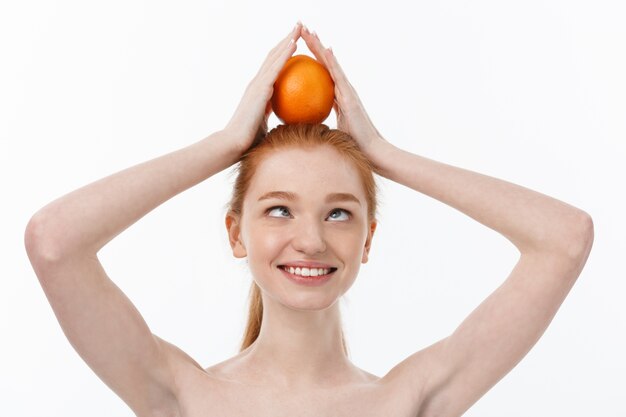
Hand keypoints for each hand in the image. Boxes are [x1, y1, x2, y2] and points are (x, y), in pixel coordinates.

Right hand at [224, 23, 302, 154]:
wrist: (234, 144)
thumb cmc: (250, 142)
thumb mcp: (266, 126)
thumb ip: (276, 119)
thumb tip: (291, 123)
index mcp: (259, 92)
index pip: (273, 68)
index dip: (283, 55)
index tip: (294, 44)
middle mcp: (257, 83)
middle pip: (273, 56)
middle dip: (285, 40)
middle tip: (298, 27)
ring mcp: (257, 84)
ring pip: (274, 56)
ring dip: (287, 40)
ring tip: (298, 27)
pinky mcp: (260, 88)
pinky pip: (276, 67)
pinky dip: (285, 54)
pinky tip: (295, 43)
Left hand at [300, 26, 389, 159]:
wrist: (369, 150)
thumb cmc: (351, 145)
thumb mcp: (330, 132)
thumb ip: (319, 124)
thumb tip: (302, 125)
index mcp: (337, 97)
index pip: (321, 74)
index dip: (312, 59)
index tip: (300, 47)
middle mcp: (343, 89)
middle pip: (325, 63)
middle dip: (314, 46)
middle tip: (302, 30)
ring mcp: (347, 90)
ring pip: (331, 64)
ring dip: (320, 47)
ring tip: (310, 32)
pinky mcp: (350, 95)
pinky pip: (338, 76)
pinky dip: (331, 62)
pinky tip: (325, 49)